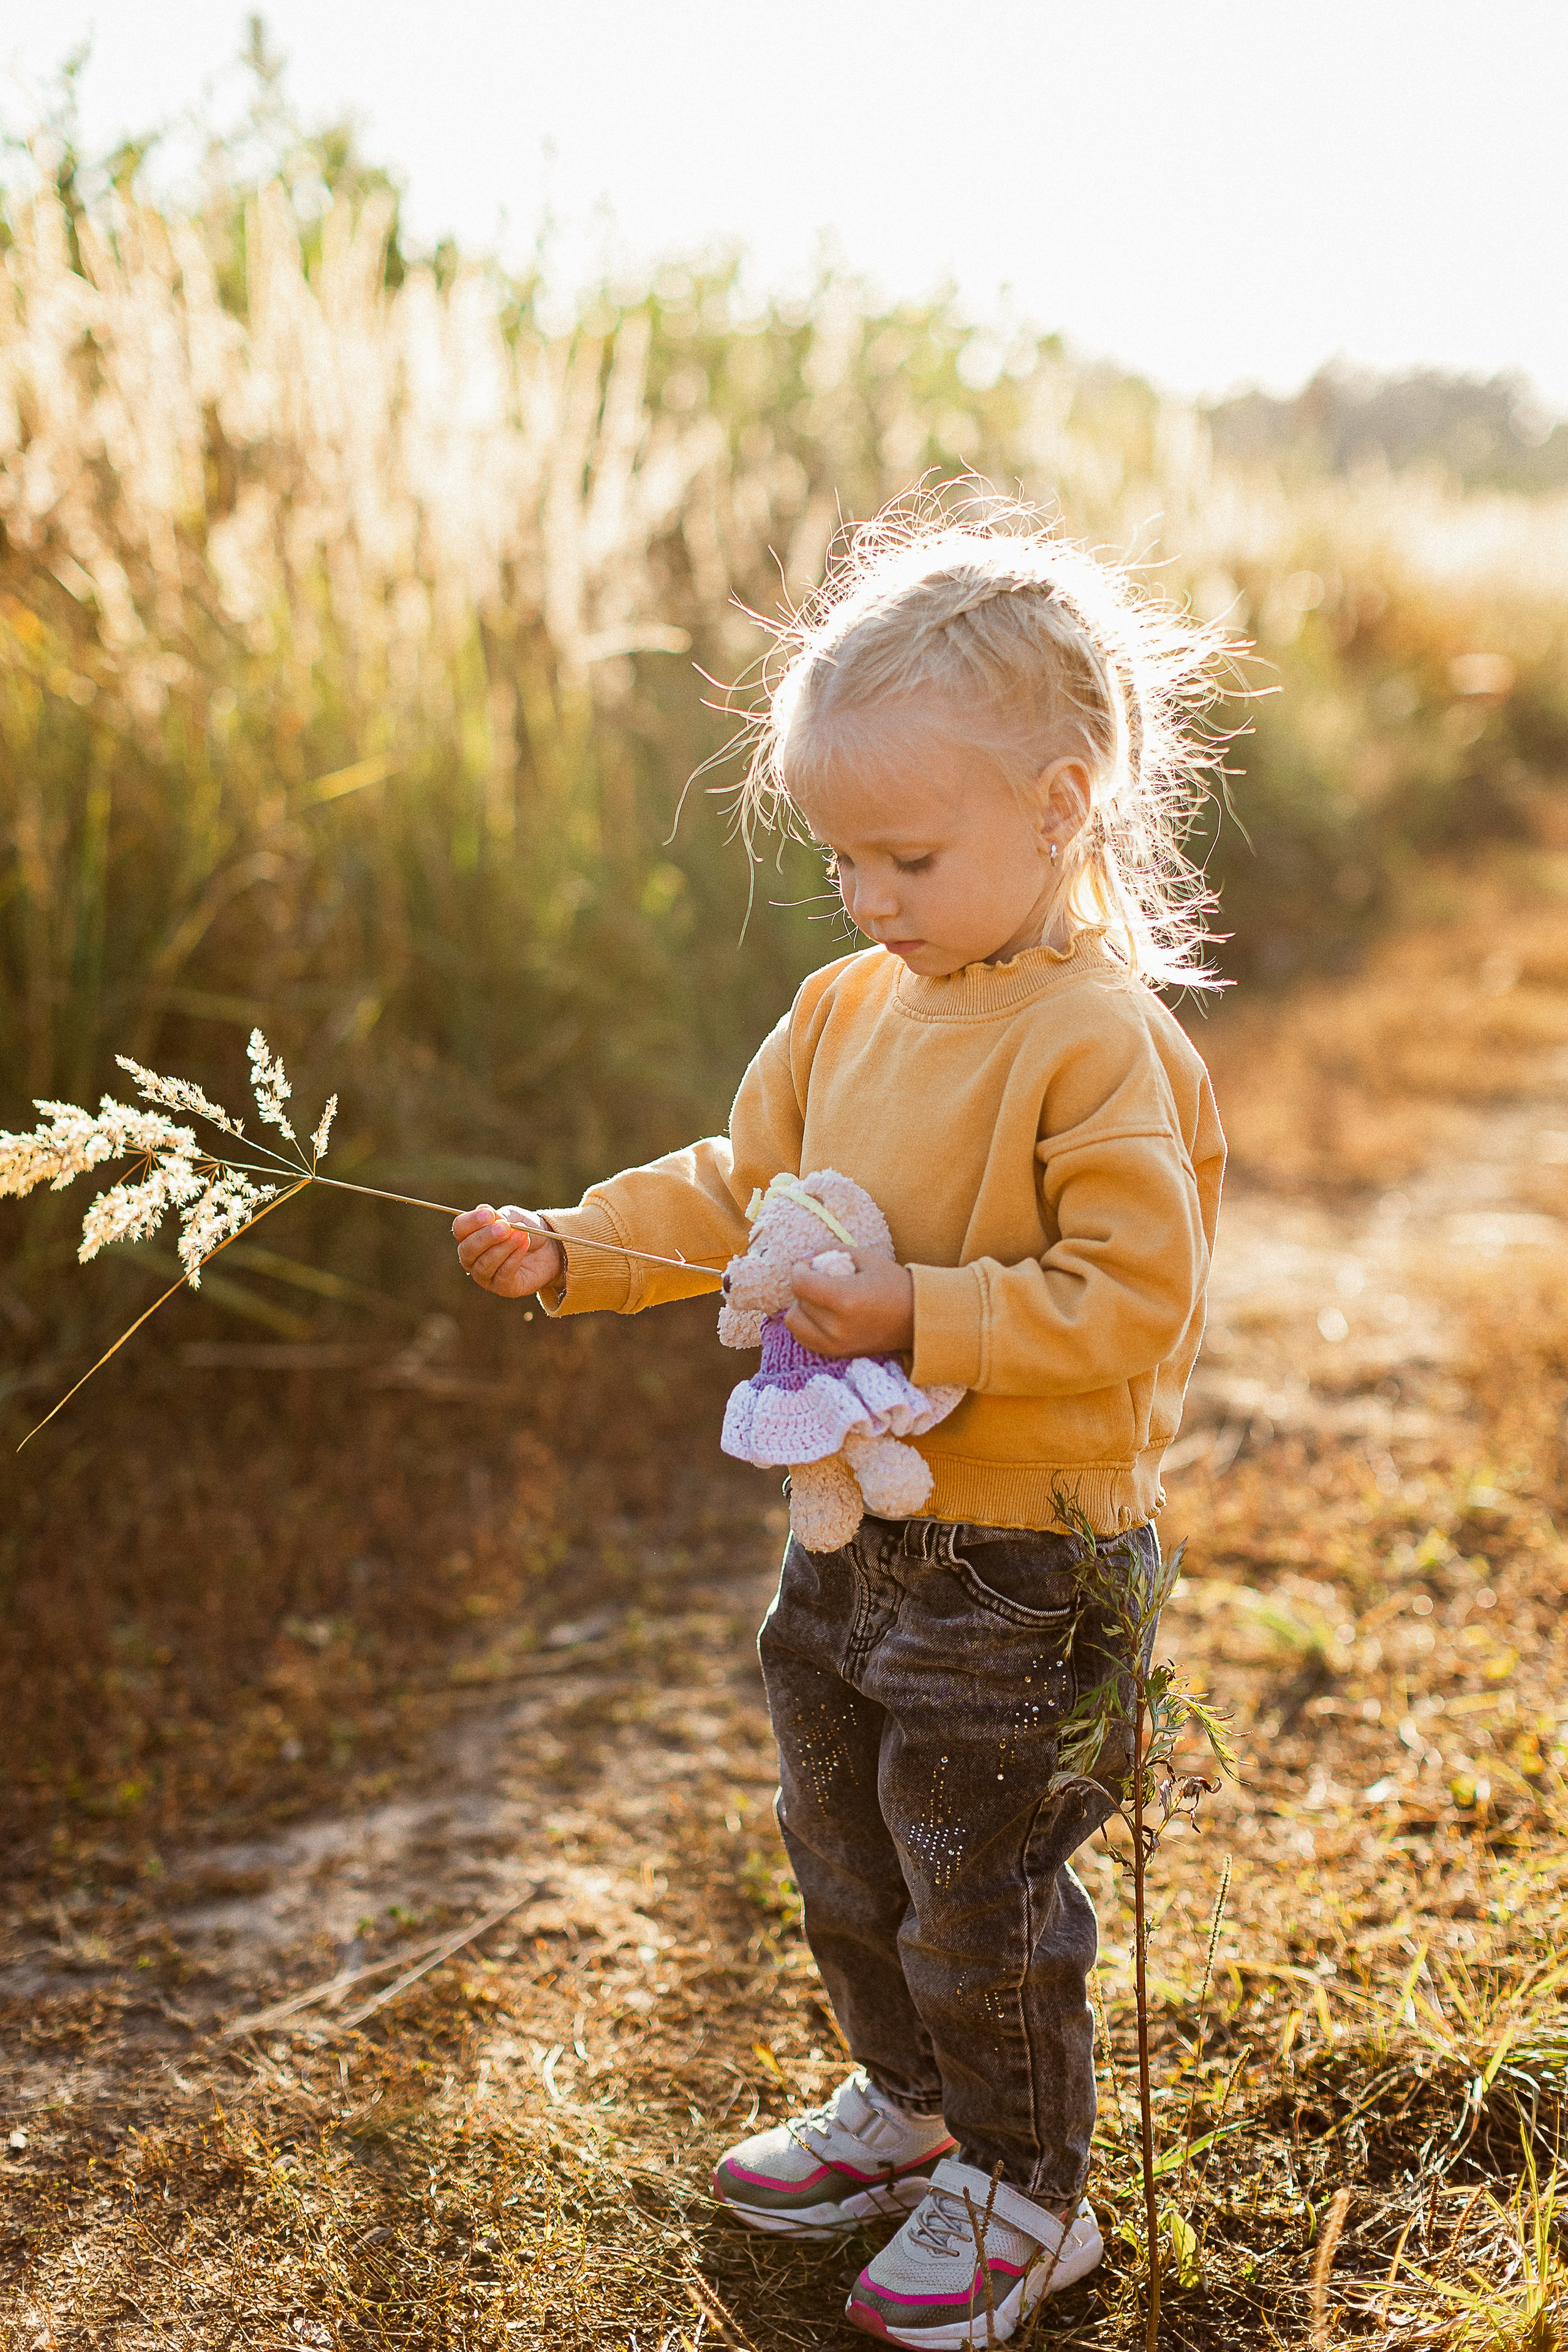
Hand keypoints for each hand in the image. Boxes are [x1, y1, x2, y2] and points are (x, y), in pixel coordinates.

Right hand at [452, 1203, 564, 1299]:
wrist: (549, 1247)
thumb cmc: (524, 1229)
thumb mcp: (512, 1216)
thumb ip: (498, 1216)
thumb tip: (483, 1210)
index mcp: (469, 1236)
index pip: (460, 1228)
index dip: (472, 1221)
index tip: (489, 1214)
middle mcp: (472, 1258)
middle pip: (467, 1250)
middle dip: (486, 1237)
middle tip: (505, 1228)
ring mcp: (485, 1275)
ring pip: (484, 1264)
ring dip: (503, 1248)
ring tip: (520, 1234)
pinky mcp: (503, 1287)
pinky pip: (503, 1275)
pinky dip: (514, 1258)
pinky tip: (523, 1246)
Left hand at [784, 1250, 914, 1358]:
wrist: (917, 1319)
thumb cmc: (893, 1284)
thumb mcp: (865, 1258)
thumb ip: (831, 1252)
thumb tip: (804, 1258)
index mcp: (844, 1299)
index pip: (800, 1283)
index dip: (800, 1269)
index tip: (810, 1264)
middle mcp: (836, 1326)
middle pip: (797, 1302)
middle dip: (804, 1287)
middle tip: (819, 1279)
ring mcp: (836, 1344)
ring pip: (794, 1323)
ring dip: (801, 1308)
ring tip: (819, 1299)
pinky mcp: (837, 1354)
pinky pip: (804, 1339)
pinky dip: (807, 1325)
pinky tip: (822, 1315)